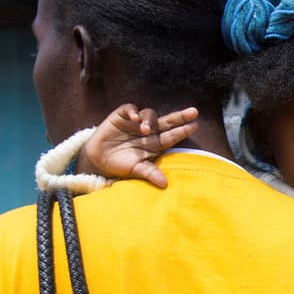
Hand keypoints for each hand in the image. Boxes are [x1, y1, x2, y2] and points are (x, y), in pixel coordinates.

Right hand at [81, 104, 200, 188]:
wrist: (98, 159)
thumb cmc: (121, 165)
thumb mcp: (136, 170)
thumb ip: (150, 173)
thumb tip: (165, 184)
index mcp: (156, 143)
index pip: (172, 136)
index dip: (183, 131)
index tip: (195, 126)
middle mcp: (149, 131)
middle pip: (167, 121)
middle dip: (180, 117)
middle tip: (194, 112)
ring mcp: (136, 122)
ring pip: (150, 115)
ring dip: (149, 120)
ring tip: (144, 130)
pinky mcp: (122, 116)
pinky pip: (130, 109)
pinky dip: (133, 112)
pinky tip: (134, 117)